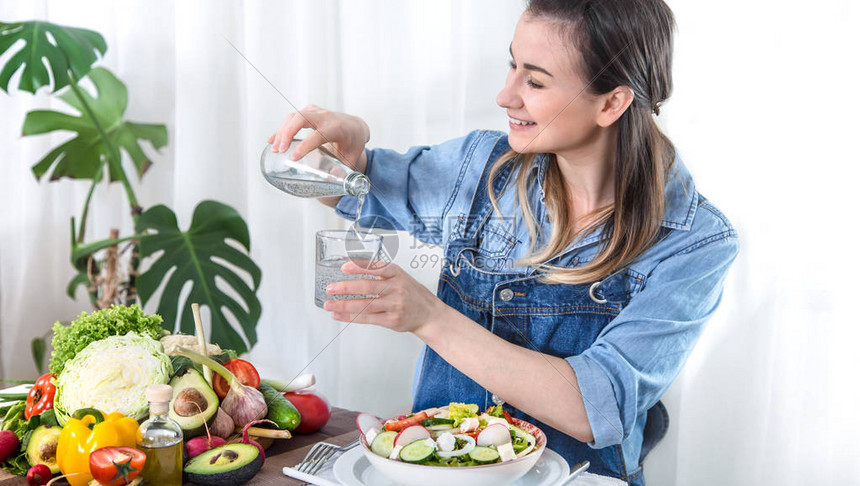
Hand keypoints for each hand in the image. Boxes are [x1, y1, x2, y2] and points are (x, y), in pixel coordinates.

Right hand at [268, 104, 369, 173]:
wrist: (355, 126)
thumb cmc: (353, 143)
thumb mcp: (352, 157)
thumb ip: (344, 171)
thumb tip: (333, 184)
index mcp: (337, 128)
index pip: (318, 135)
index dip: (305, 146)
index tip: (293, 157)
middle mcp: (325, 117)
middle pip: (302, 118)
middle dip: (287, 134)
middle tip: (280, 151)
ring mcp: (316, 112)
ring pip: (294, 117)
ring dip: (282, 132)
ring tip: (275, 150)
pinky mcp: (308, 112)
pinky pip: (292, 118)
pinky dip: (281, 129)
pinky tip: (272, 141)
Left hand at [323, 261, 446, 333]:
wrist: (429, 314)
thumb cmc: (412, 294)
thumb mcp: (400, 277)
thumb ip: (380, 273)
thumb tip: (352, 268)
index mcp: (397, 274)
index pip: (376, 267)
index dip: (359, 266)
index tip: (343, 267)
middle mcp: (396, 288)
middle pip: (367, 287)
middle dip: (346, 288)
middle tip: (330, 288)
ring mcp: (394, 305)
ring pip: (365, 305)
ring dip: (344, 305)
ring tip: (329, 304)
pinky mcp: (391, 320)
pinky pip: (367, 318)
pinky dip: (350, 317)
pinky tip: (339, 315)